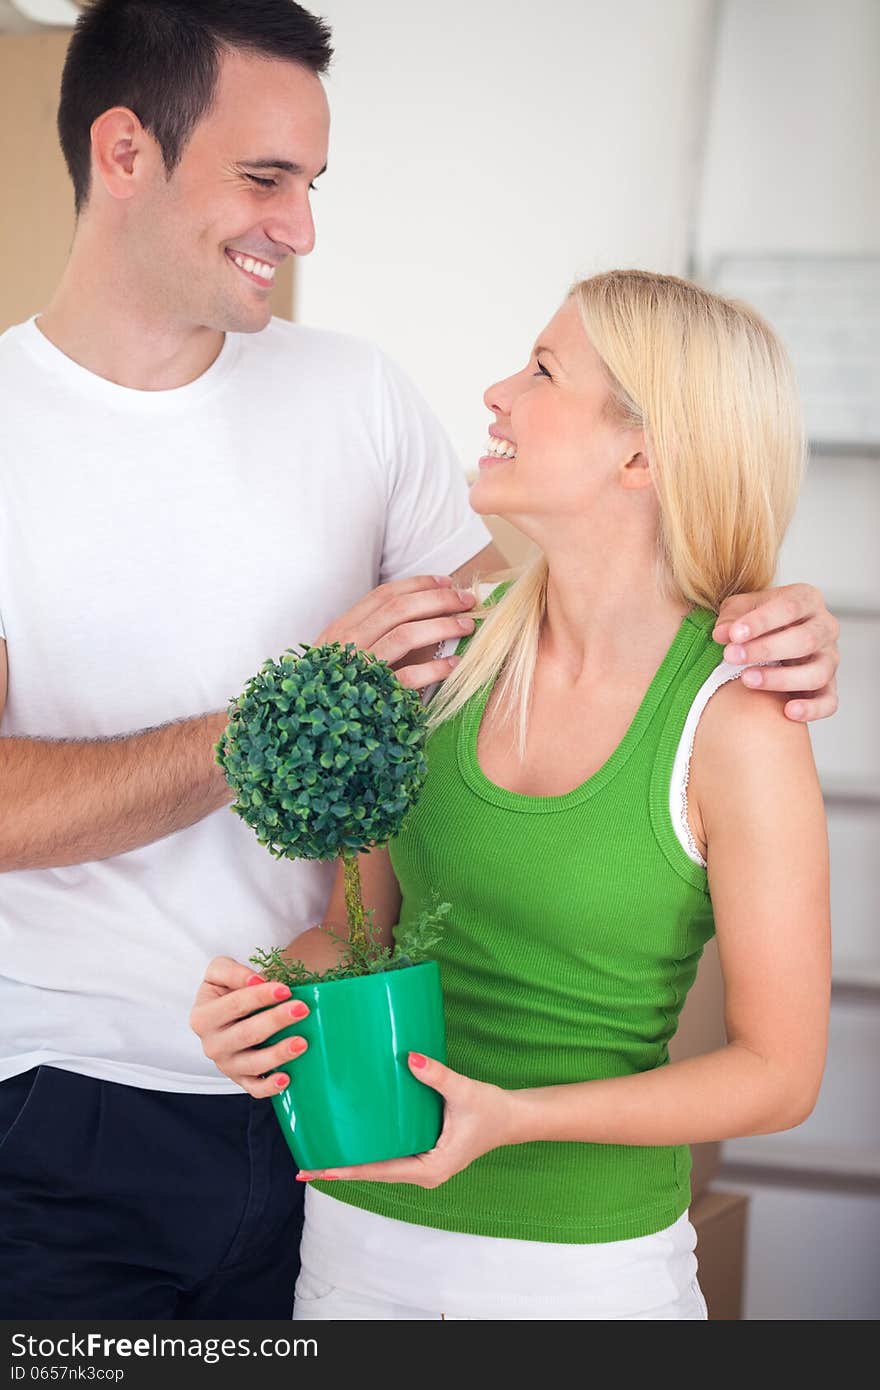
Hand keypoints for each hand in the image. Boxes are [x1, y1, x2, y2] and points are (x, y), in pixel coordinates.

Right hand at [190, 956, 309, 1098]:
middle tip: (301, 1009)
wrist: (225, 1013)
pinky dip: (270, 1087)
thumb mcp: (219, 971)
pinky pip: (254, 1088)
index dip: (260, 997)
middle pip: (246, 1034)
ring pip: (252, 1064)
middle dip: (275, 1021)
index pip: (234, 1005)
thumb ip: (232, 971)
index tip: (285, 989)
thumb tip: (257, 980)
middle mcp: (212, 1044)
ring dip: (278, 1054)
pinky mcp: (241, 1079)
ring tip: (302, 1042)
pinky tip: (287, 1078)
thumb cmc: (225, 990)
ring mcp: (226, 1065)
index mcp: (202, 1017)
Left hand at [296, 1052, 518, 1186]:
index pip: (380, 1171)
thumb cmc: (492, 1109)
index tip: (320, 1169)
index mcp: (430, 1169)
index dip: (349, 1169)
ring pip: (380, 1167)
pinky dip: (368, 1151)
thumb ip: (437, 1075)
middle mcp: (422, 1173)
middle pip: (373, 1174)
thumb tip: (410, 1058)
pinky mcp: (423, 1153)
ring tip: (318, 1156)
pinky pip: (389, 1156)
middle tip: (305, 1165)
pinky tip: (351, 1141)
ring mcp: (422, 1165)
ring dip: (352, 1162)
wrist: (513, 1118)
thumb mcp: (464, 1092)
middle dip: (341, 1169)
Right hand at [315, 574, 475, 689]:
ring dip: (442, 626)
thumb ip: (380, 635)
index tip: (447, 582)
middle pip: (399, 609)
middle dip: (438, 599)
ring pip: (406, 635)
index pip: (383, 595)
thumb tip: (431, 614)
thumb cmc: (341, 691)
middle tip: (466, 600)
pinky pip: (410, 676)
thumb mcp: (351, 655)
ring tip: (467, 626)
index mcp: (342, 629)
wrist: (317, 730)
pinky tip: (455, 664)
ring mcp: (359, 669)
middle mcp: (348, 644)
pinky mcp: (374, 696)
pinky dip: (436, 668)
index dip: (419, 584)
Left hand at [712, 584, 839, 721]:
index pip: (790, 607)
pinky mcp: (829, 687)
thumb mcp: (741, 609)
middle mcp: (825, 628)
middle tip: (731, 656)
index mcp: (807, 600)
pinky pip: (829, 702)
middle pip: (805, 640)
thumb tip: (722, 634)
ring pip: (816, 673)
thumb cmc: (757, 622)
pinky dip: (812, 709)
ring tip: (747, 680)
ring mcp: (829, 659)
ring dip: (781, 678)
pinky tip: (788, 710)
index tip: (734, 634)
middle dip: (766, 649)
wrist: (770, 642)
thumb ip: (731, 617)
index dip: (761, 621)